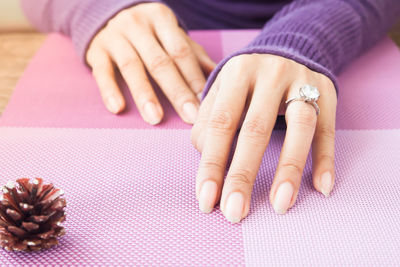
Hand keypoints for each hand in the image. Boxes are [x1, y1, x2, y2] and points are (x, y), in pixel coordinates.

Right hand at [86, 3, 215, 123]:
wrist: (109, 15)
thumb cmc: (150, 33)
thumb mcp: (172, 36)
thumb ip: (194, 55)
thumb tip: (221, 76)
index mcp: (161, 19)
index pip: (180, 52)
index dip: (193, 78)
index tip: (205, 103)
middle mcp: (138, 25)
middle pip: (159, 61)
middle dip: (176, 91)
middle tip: (189, 117)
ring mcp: (115, 37)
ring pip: (132, 67)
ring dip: (144, 95)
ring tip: (155, 119)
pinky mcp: (96, 51)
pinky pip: (102, 72)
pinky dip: (109, 90)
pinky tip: (118, 109)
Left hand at [191, 54, 336, 222]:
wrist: (288, 48)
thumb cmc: (249, 79)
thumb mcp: (223, 88)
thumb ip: (209, 118)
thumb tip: (204, 155)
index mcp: (237, 73)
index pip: (221, 124)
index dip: (212, 163)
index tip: (206, 199)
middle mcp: (270, 74)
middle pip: (255, 130)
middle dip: (242, 174)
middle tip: (234, 211)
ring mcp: (303, 82)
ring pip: (299, 128)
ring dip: (290, 169)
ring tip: (280, 205)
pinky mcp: (328, 93)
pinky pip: (328, 130)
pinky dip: (326, 159)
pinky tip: (322, 187)